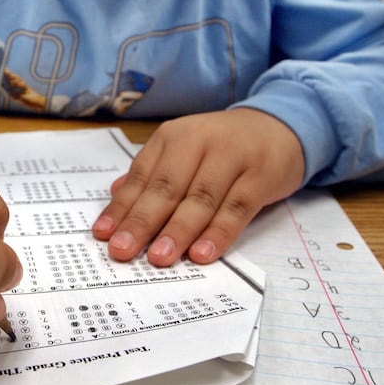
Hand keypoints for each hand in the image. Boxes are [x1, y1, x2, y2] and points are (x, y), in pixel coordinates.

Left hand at [92, 108, 304, 265]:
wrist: (280, 126)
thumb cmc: (223, 147)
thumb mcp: (185, 150)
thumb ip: (152, 172)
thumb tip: (116, 195)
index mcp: (173, 137)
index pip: (142, 176)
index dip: (122, 207)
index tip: (103, 235)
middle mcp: (199, 142)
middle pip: (167, 188)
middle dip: (142, 222)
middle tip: (122, 251)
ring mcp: (232, 157)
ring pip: (200, 199)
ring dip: (177, 231)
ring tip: (158, 258)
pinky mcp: (261, 175)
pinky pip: (237, 208)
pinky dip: (218, 233)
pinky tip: (202, 254)